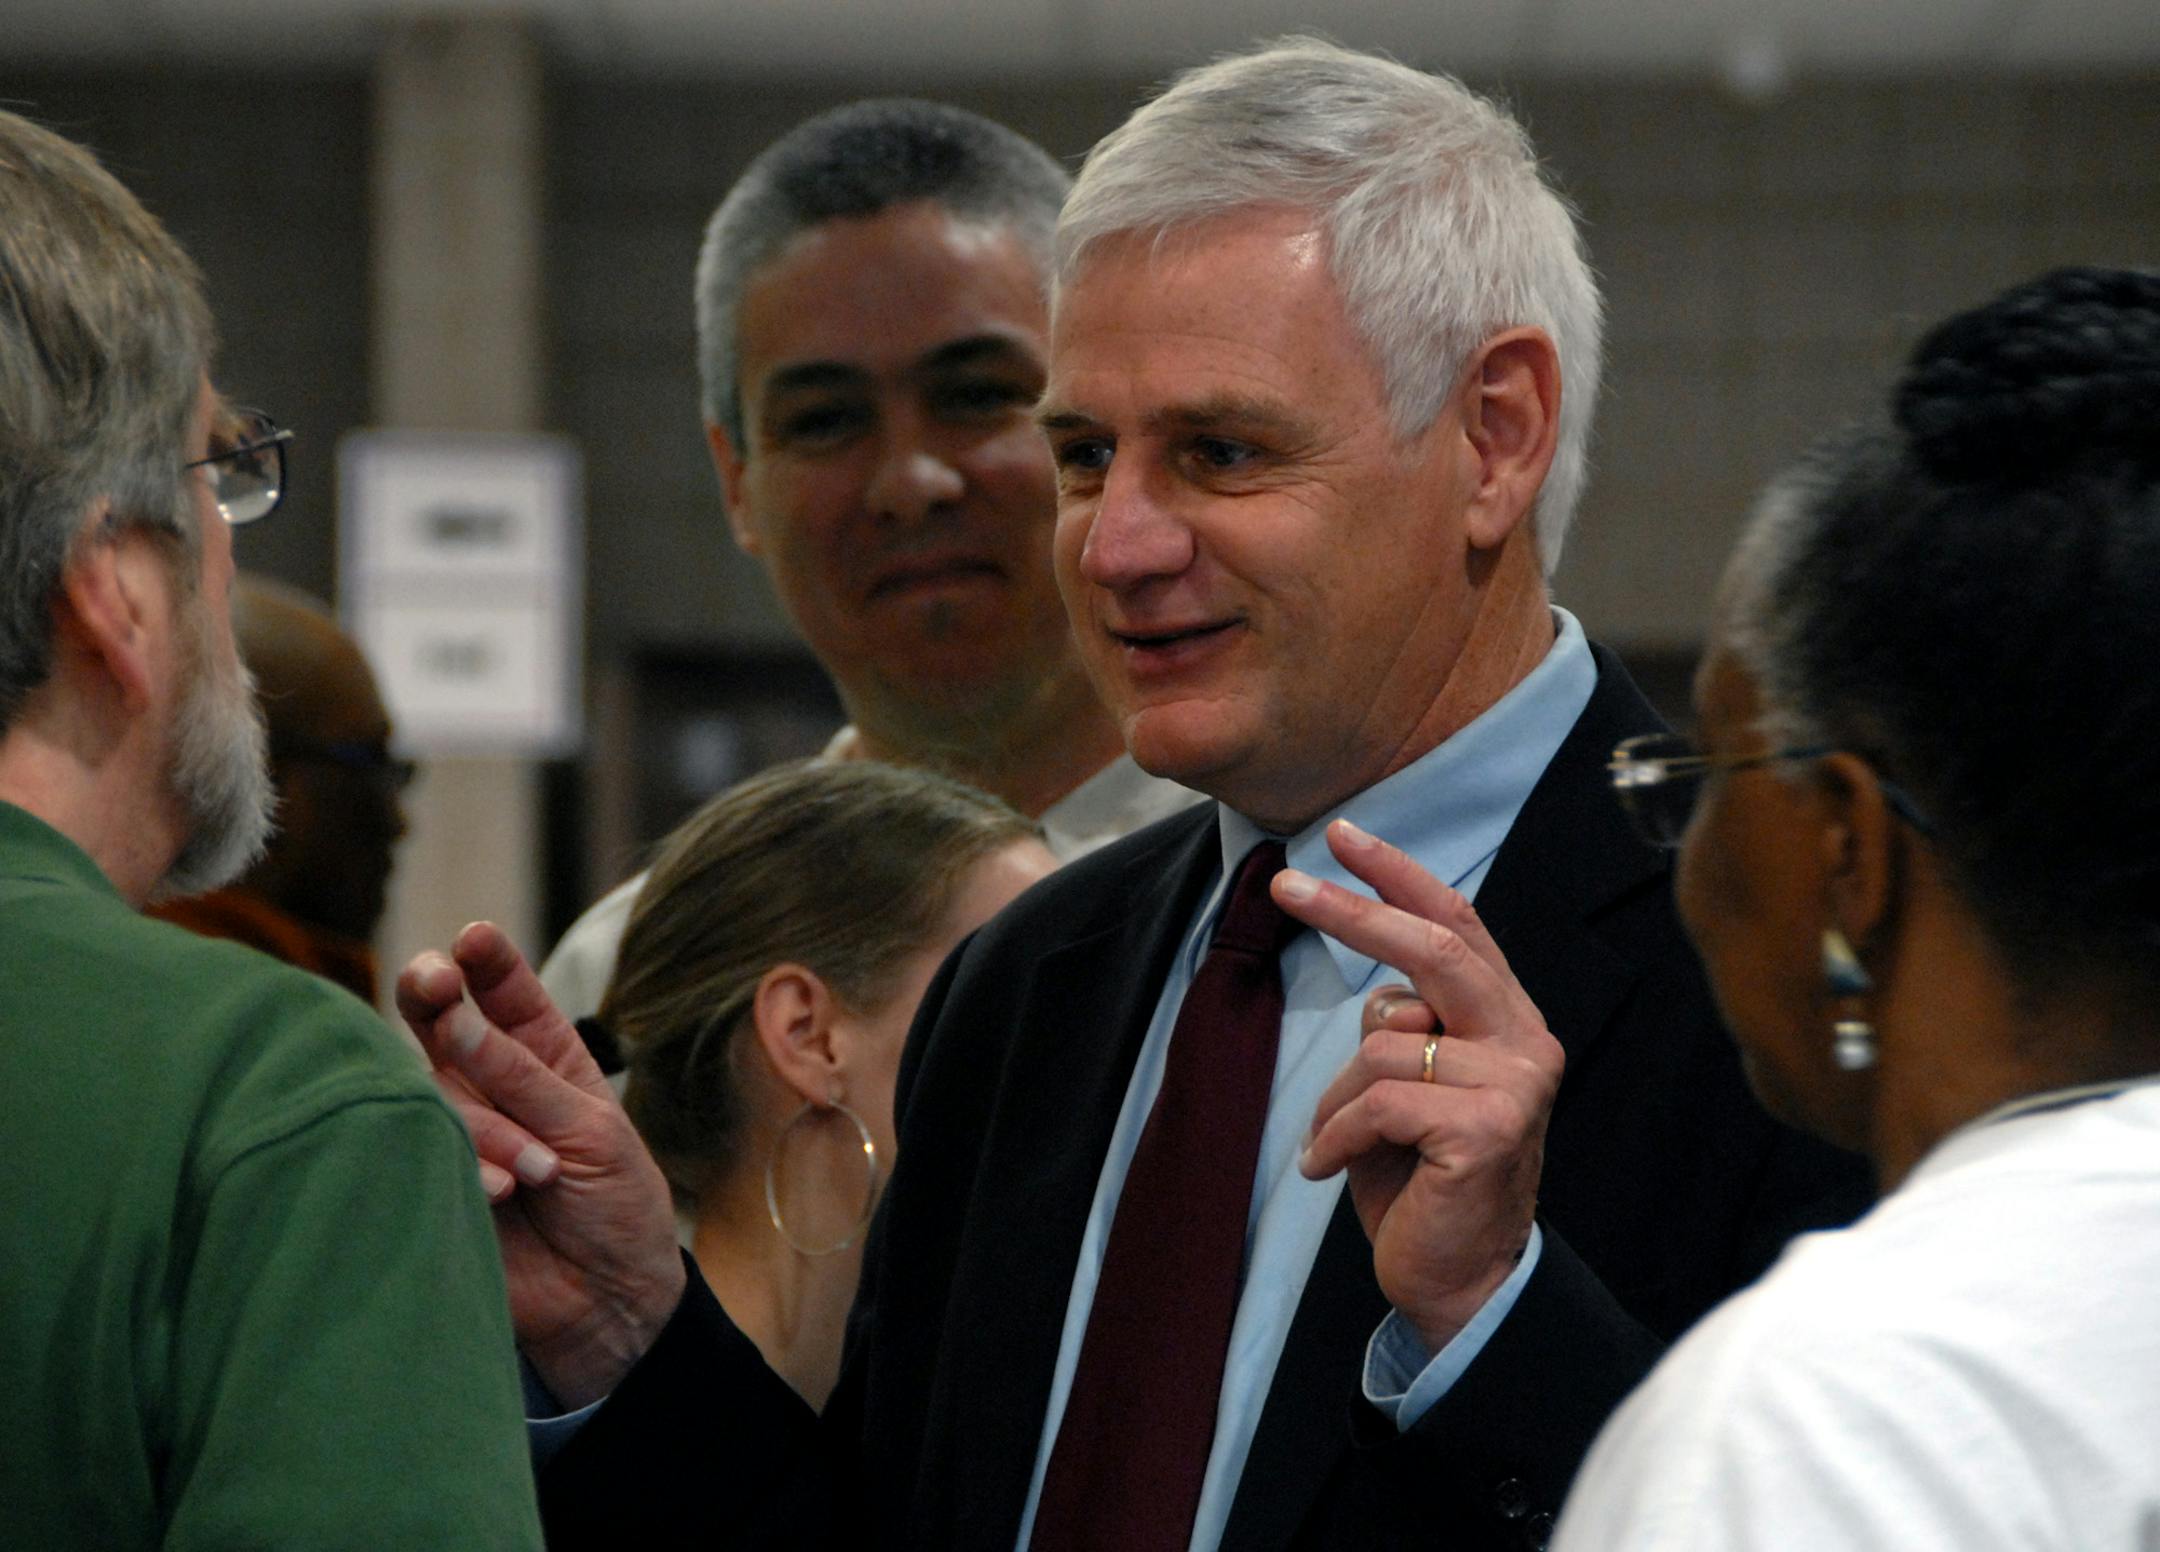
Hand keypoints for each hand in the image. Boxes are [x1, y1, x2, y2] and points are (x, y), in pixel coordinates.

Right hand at [397, 922, 684, 1408]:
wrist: (607, 1302)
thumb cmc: (614, 1204)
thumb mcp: (590, 1130)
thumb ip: (520, 1076)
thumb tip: (451, 1014)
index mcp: (542, 1054)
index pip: (502, 990)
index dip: (486, 960)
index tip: (475, 939)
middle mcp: (487, 1082)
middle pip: (437, 1020)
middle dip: (434, 994)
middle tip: (434, 982)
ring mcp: (452, 1129)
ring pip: (434, 1092)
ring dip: (489, 1127)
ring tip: (539, 1174)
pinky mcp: (428, 1180)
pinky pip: (419, 1152)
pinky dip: (469, 1167)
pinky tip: (503, 1195)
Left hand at [1274, 819, 1562, 1354]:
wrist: (1458, 1281)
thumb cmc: (1422, 1178)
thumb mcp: (1410, 1084)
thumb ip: (1406, 1026)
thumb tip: (1378, 989)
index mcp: (1508, 1020)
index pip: (1458, 926)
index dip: (1401, 876)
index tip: (1344, 834)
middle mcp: (1526, 1042)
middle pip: (1432, 951)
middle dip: (1353, 912)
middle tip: (1286, 886)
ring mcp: (1515, 1085)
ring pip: (1383, 1043)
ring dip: (1335, 1098)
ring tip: (1332, 1143)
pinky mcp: (1486, 1130)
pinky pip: (1377, 1101)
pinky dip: (1335, 1136)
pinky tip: (1328, 1170)